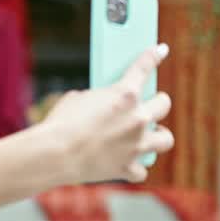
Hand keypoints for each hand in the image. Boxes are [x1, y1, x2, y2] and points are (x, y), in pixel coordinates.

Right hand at [38, 44, 173, 184]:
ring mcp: (135, 145)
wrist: (53, 155)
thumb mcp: (78, 98)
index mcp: (125, 94)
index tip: (160, 50)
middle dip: (158, 102)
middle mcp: (137, 118)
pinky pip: (140, 170)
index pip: (145, 67)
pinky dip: (135, 167)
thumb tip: (102, 108)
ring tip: (151, 135)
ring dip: (159, 135)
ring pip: (166, 139)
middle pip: (164, 104)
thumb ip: (98, 99)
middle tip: (150, 105)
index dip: (153, 56)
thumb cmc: (60, 123)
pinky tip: (129, 164)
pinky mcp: (127, 168)